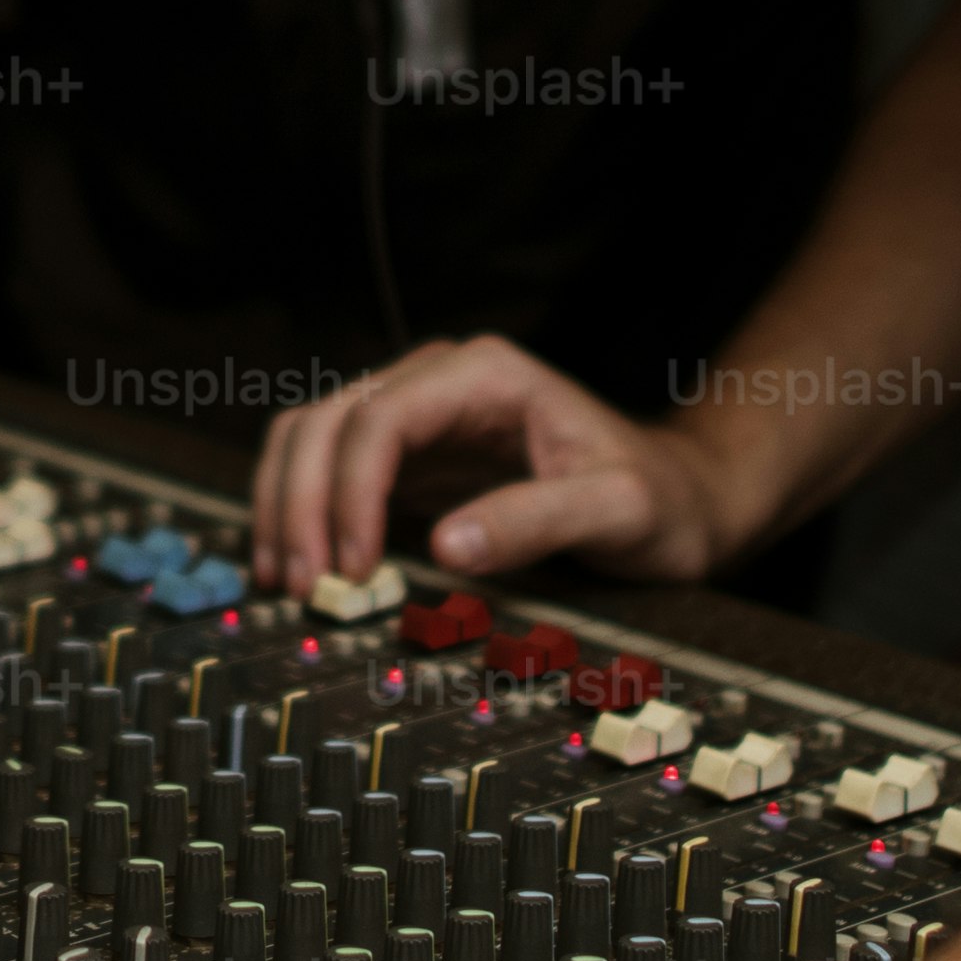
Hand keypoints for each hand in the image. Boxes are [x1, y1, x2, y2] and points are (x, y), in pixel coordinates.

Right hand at [248, 335, 728, 595]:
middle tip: (301, 584)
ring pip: (310, 436)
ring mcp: (418, 415)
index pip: (381, 418)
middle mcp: (440, 381)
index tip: (352, 566)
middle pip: (327, 421)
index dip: (349, 492)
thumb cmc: (658, 500)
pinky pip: (327, 467)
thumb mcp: (618, 510)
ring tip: (283, 579)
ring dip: (284, 503)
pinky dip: (300, 510)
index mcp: (485, 376)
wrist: (677, 498)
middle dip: (300, 502)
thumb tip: (449, 545)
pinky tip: (296, 562)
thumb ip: (538, 519)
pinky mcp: (408, 455)